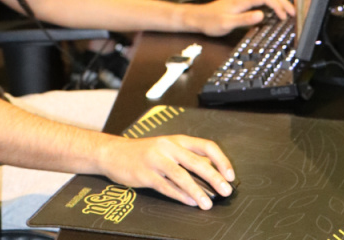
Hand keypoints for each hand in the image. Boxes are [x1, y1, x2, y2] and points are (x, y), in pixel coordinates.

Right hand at [98, 134, 234, 209]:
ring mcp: (155, 160)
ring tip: (208, 204)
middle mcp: (168, 147)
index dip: (221, 161)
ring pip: (181, 175)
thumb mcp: (167, 148)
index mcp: (177, 140)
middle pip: (197, 162)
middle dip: (214, 178)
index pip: (206, 146)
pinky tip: (190, 202)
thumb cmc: (144, 152)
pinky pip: (166, 186)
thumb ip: (187, 158)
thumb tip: (212, 173)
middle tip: (226, 191)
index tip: (230, 175)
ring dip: (197, 191)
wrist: (113, 153)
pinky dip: (180, 196)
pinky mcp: (145, 174)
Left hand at [188, 0, 295, 36]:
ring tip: (287, 12)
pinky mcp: (243, 0)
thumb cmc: (211, 21)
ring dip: (278, 1)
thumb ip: (245, 19)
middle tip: (292, 13)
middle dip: (283, 1)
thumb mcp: (227, 23)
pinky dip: (272, 2)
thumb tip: (261, 15)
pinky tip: (274, 10)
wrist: (199, 18)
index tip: (284, 16)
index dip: (278, 5)